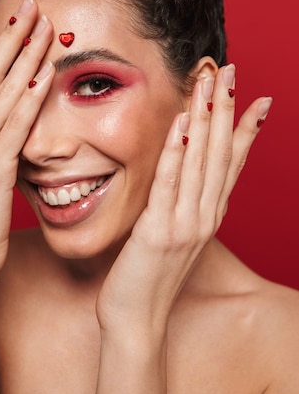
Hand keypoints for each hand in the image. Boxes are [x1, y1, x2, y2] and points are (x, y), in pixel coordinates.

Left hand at [96, 65, 272, 334]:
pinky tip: (182, 124)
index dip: (245, 129)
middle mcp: (204, 216)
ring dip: (205, 119)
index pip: (232, 164)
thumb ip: (181, 204)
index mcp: (208, 215)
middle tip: (229, 71)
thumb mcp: (173, 235)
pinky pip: (170, 184)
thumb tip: (180, 176)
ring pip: (200, 161)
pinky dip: (177, 152)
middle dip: (225, 109)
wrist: (136, 322)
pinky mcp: (159, 231)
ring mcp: (185, 224)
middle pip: (219, 153)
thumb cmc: (149, 277)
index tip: (257, 98)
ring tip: (209, 82)